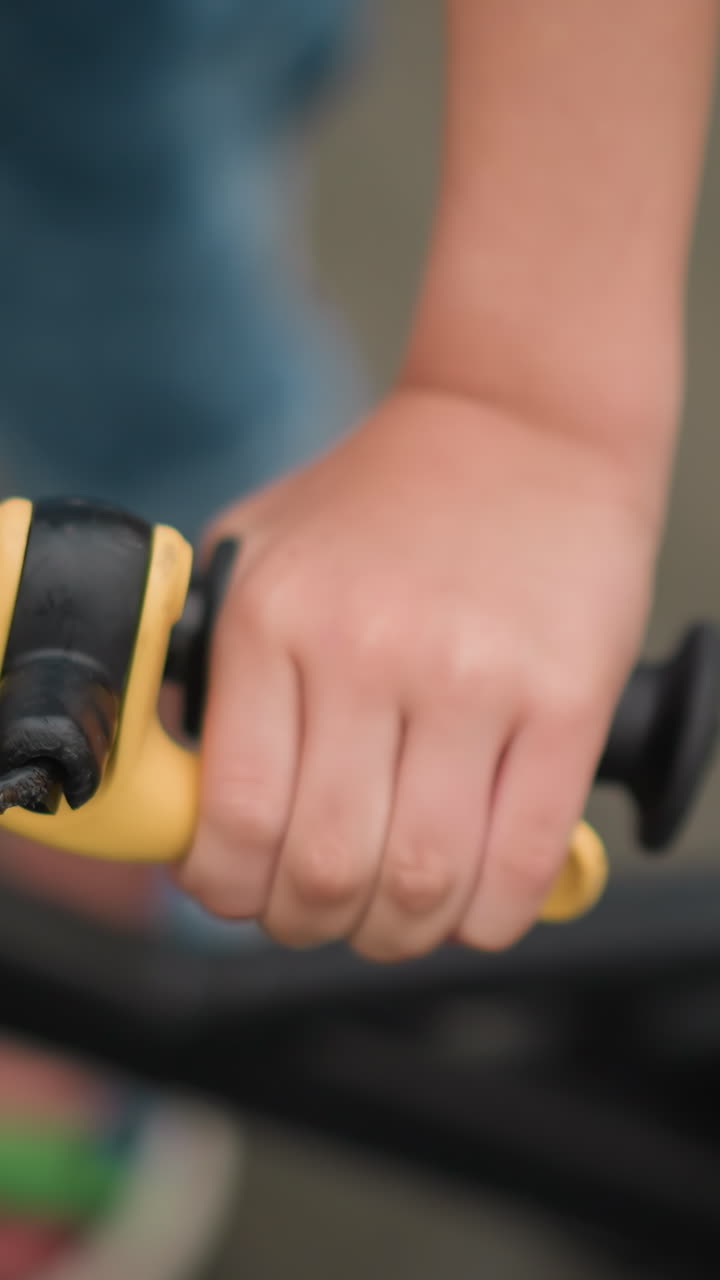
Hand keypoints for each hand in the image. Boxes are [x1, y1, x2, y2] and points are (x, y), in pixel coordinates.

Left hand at [178, 388, 657, 957]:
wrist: (522, 427)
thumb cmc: (384, 503)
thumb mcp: (259, 550)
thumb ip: (208, 662)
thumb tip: (181, 787)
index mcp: (275, 620)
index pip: (234, 817)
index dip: (229, 892)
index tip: (242, 894)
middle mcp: (367, 651)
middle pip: (327, 870)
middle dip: (313, 923)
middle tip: (321, 914)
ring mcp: (474, 677)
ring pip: (424, 880)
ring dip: (402, 933)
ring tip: (399, 917)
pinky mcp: (565, 698)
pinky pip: (523, 859)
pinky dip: (492, 914)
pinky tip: (475, 902)